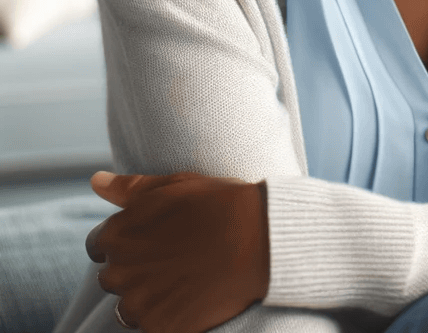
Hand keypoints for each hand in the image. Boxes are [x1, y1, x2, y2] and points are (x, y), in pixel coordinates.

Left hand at [87, 170, 269, 332]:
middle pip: (113, 276)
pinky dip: (168, 314)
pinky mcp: (159, 327)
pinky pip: (152, 325)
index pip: (99, 245)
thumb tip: (96, 181)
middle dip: (136, 268)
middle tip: (176, 255)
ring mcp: (138, 304)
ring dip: (148, 295)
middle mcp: (120, 271)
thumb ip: (131, 188)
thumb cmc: (219, 205)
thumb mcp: (176, 185)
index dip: (127, 240)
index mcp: (118, 234)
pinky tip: (193, 294)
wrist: (259, 240)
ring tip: (185, 276)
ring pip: (129, 305)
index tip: (154, 237)